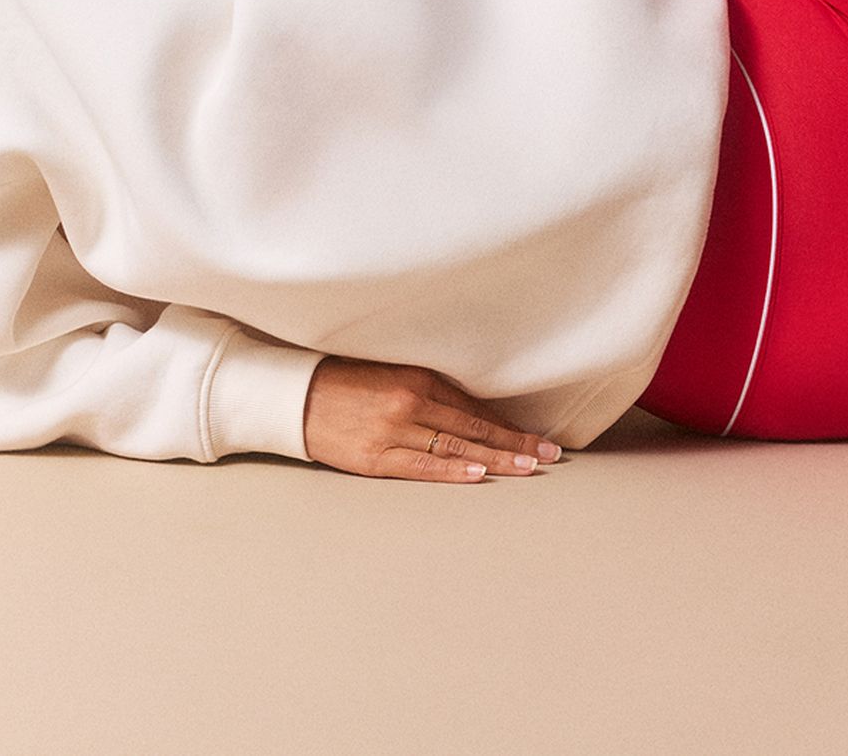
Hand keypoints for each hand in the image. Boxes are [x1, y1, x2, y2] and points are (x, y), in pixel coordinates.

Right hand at [301, 354, 563, 482]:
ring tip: (529, 467)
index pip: (474, 405)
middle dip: (515, 442)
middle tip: (550, 455)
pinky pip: (421, 465)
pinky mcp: (375, 456)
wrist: (297, 397)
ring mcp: (393, 429)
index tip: (538, 436)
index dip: (508, 424)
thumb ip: (429, 389)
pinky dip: (452, 469)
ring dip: (496, 458)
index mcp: (417, 376)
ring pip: (455, 445)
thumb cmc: (348, 383)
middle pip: (473, 425)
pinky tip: (479, 473)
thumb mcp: (392, 374)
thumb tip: (474, 413)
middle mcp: (410, 400)